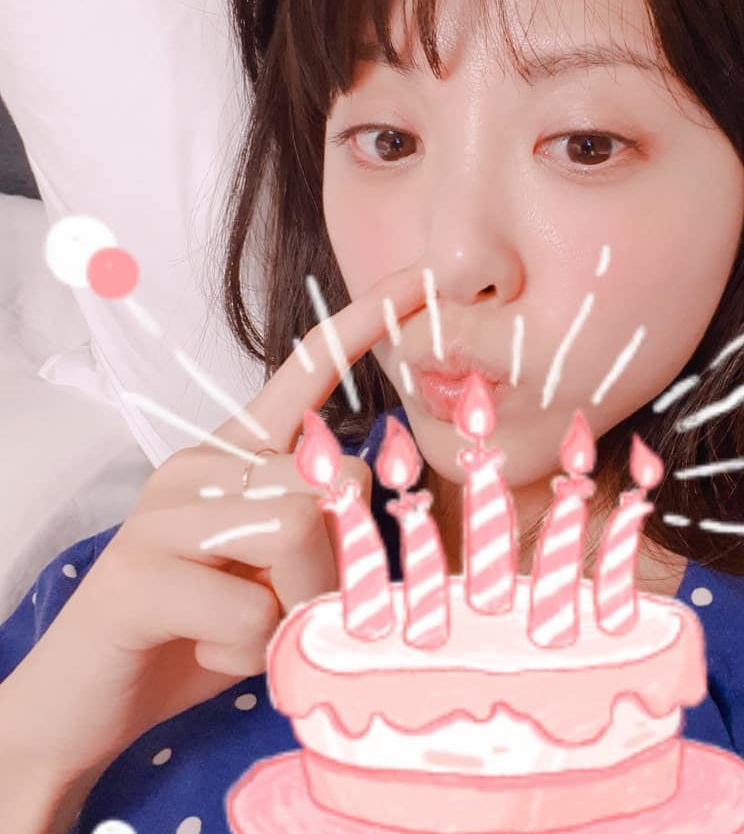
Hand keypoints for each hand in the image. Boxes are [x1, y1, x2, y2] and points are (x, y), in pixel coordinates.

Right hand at [0, 262, 426, 780]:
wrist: (84, 700)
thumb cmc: (199, 628)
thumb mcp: (277, 572)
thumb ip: (323, 527)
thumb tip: (365, 493)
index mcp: (235, 455)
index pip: (304, 372)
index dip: (362, 325)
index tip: (422, 280)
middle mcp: (199, 465)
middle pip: (329, 480)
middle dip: (339, 564)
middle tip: (294, 609)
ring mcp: (162, 514)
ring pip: (296, 530)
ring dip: (296, 604)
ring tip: (250, 629)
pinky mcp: (136, 573)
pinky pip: (248, 609)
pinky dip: (249, 649)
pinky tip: (208, 648)